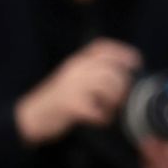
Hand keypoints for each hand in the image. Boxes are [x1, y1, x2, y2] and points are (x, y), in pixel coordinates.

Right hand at [15, 39, 141, 145]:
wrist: (30, 117)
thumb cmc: (57, 100)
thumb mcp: (72, 78)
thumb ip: (93, 71)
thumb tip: (125, 74)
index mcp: (76, 61)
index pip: (103, 48)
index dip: (123, 52)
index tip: (137, 62)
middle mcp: (75, 70)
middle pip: (112, 71)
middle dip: (123, 87)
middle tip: (121, 100)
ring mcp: (72, 86)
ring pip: (108, 88)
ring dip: (114, 102)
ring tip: (109, 111)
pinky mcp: (71, 105)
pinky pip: (97, 110)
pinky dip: (103, 118)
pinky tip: (99, 120)